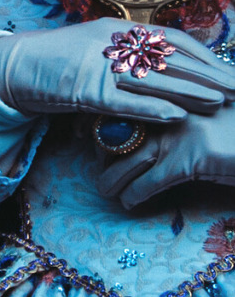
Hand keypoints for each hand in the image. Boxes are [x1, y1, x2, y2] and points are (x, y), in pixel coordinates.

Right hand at [0, 20, 234, 121]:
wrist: (11, 68)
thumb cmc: (55, 63)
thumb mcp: (95, 52)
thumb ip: (127, 57)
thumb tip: (166, 69)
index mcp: (117, 29)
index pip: (173, 39)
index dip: (205, 56)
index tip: (230, 72)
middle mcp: (111, 41)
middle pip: (170, 58)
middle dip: (209, 75)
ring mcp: (96, 64)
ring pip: (153, 78)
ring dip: (190, 90)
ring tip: (220, 102)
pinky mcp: (82, 88)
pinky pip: (123, 100)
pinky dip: (151, 107)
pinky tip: (176, 115)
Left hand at [99, 99, 234, 207]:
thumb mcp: (207, 110)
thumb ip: (178, 111)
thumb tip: (146, 126)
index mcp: (171, 93)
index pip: (121, 104)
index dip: (100, 122)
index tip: (88, 135)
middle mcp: (169, 109)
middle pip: (118, 133)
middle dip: (103, 154)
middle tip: (101, 168)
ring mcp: (177, 134)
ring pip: (127, 161)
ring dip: (111, 180)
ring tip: (106, 190)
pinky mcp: (188, 160)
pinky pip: (147, 182)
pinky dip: (133, 194)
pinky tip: (129, 202)